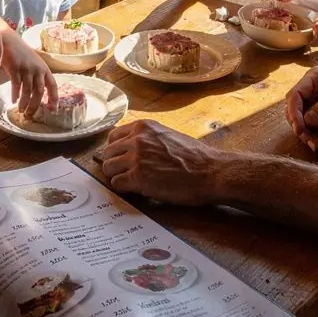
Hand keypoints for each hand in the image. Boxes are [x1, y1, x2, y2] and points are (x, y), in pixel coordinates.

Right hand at [1, 31, 57, 117]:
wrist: (7, 40)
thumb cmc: (21, 54)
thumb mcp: (33, 64)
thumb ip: (36, 77)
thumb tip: (35, 95)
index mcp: (44, 69)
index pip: (53, 85)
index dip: (54, 98)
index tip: (53, 110)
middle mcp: (37, 69)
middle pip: (39, 92)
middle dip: (35, 105)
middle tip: (30, 114)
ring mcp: (26, 68)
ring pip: (28, 91)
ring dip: (24, 103)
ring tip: (21, 110)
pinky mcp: (15, 68)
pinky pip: (16, 85)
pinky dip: (15, 95)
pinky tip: (13, 100)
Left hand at [101, 120, 220, 204]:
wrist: (210, 171)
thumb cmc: (195, 157)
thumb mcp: (167, 136)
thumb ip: (147, 139)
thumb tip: (131, 149)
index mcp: (143, 127)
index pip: (113, 136)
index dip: (116, 151)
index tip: (121, 159)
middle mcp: (136, 139)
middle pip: (107, 153)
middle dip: (114, 165)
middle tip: (124, 174)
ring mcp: (136, 158)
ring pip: (108, 168)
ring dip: (117, 177)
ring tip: (130, 183)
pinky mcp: (138, 177)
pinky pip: (117, 184)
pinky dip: (123, 189)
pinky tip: (136, 190)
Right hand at [285, 66, 317, 150]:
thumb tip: (308, 118)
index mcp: (316, 78)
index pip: (296, 94)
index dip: (294, 112)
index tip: (300, 128)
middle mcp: (311, 89)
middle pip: (293, 108)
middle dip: (299, 125)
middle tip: (309, 139)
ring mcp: (314, 102)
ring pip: (299, 120)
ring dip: (305, 133)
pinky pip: (309, 127)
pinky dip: (312, 136)